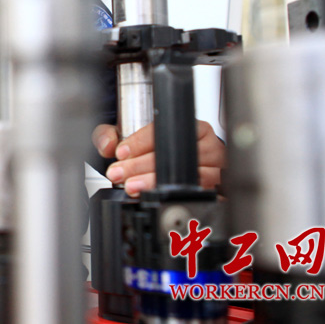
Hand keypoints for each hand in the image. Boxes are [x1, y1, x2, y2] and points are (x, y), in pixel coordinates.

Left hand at [92, 121, 224, 196]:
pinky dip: (173, 196)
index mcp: (190, 126)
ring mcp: (215, 168)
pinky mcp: (217, 189)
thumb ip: (111, 134)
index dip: (140, 142)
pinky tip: (154, 197)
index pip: (165, 130)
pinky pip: (198, 194)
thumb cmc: (157, 149)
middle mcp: (206, 145)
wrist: (180, 164)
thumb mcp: (129, 135)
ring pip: (187, 176)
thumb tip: (107, 144)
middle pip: (176, 155)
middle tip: (119, 173)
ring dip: (155, 183)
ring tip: (132, 186)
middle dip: (142, 166)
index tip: (121, 152)